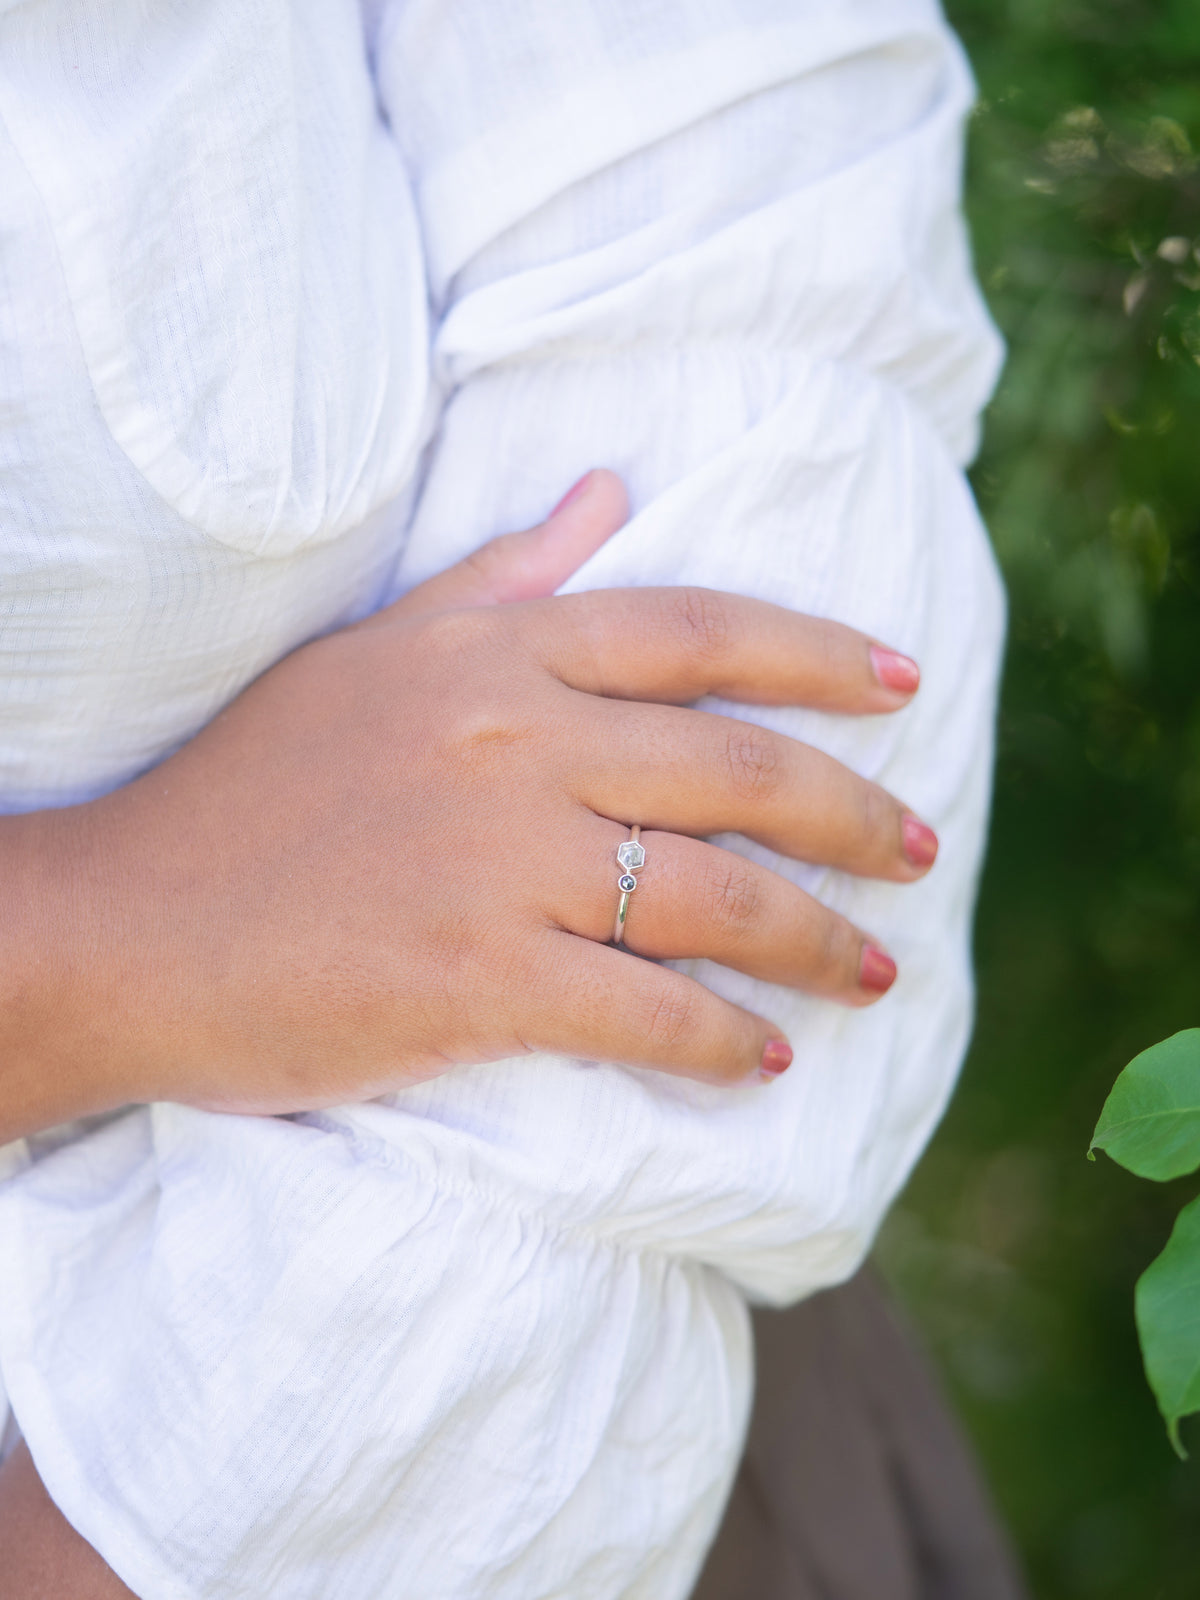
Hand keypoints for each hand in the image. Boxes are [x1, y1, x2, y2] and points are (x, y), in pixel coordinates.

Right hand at [1, 471, 935, 1135]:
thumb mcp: (370, 655)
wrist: (127, 924)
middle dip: (853, 813)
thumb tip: (605, 493)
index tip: (906, 689)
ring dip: (814, 936)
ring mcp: (498, 862)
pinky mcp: (475, 979)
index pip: (696, 631)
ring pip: (712, 893)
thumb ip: (498, 578)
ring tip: (873, 969)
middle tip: (920, 852)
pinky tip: (764, 1057)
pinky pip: (643, 1008)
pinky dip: (720, 1038)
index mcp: (494, 657)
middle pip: (735, 765)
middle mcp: (512, 742)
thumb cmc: (249, 790)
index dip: (819, 655)